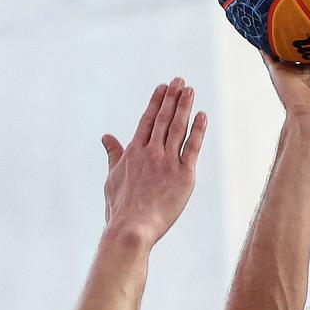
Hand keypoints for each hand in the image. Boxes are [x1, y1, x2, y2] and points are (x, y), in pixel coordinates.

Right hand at [100, 78, 208, 243]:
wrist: (132, 228)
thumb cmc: (120, 209)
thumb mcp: (112, 178)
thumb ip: (113, 155)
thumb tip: (106, 137)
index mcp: (133, 153)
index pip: (147, 121)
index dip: (156, 102)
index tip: (163, 88)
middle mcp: (150, 153)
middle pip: (163, 119)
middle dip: (172, 97)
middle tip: (179, 81)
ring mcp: (167, 162)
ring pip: (177, 128)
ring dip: (184, 107)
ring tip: (190, 90)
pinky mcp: (183, 175)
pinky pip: (192, 147)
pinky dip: (198, 130)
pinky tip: (202, 116)